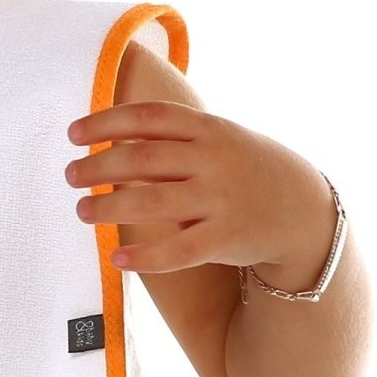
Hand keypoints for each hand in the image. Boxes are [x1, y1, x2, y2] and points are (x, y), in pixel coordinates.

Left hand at [64, 101, 337, 278]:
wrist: (306, 210)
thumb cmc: (245, 168)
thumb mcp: (218, 137)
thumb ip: (172, 135)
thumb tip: (107, 134)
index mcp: (208, 128)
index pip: (148, 117)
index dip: (105, 122)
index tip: (73, 134)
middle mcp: (213, 160)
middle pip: (141, 159)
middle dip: (97, 167)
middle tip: (69, 175)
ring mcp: (221, 199)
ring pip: (151, 202)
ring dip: (108, 207)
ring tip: (82, 211)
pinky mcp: (227, 238)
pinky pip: (178, 250)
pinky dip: (145, 257)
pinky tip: (116, 260)